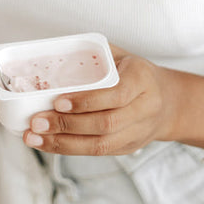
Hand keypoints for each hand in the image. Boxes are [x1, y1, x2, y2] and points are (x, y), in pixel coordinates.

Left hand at [22, 45, 178, 155]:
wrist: (169, 102)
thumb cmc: (135, 72)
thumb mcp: (120, 55)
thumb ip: (93, 54)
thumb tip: (50, 51)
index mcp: (142, 79)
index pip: (116, 95)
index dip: (86, 101)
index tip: (57, 101)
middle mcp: (145, 108)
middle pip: (105, 124)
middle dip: (66, 125)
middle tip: (36, 122)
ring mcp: (138, 132)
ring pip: (100, 144)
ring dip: (63, 143)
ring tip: (34, 137)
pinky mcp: (128, 147)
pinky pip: (98, 152)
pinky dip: (69, 149)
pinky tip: (47, 143)